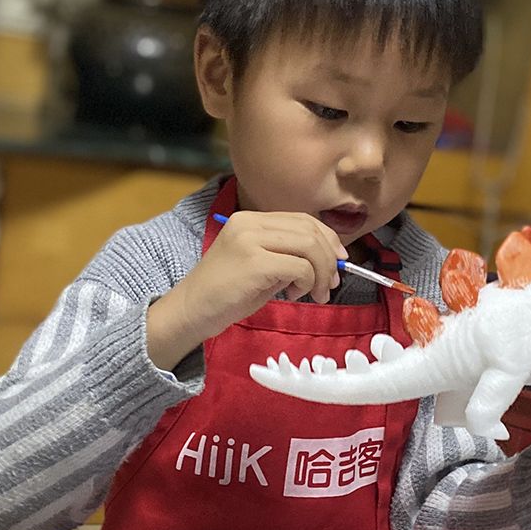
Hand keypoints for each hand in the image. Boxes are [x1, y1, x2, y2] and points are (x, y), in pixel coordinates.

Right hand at [147, 212, 343, 369]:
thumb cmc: (225, 294)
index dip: (328, 238)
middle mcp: (250, 223)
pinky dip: (307, 282)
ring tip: (316, 292)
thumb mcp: (260, 265)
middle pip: (310, 230)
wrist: (191, 311)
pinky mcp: (254, 262)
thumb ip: (289, 255)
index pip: (303, 219)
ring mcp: (250, 240)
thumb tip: (330, 260)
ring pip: (309, 246)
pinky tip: (295, 294)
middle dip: (330, 258)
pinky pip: (299, 267)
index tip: (339, 259)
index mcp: (251, 219)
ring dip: (321, 272)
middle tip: (331, 284)